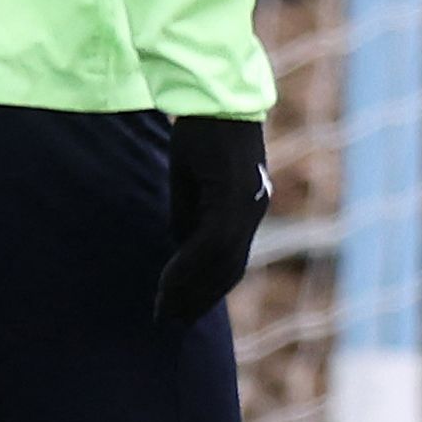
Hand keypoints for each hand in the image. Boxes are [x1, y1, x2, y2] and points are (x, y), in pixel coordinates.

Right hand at [155, 115, 269, 327]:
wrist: (214, 98)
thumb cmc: (202, 136)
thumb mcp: (192, 183)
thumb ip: (191, 217)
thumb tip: (182, 250)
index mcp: (248, 209)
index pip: (232, 262)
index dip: (209, 289)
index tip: (184, 310)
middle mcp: (254, 211)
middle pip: (230, 269)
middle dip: (200, 300)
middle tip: (173, 323)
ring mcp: (247, 205)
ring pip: (221, 262)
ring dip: (191, 290)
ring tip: (167, 311)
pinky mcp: (233, 195)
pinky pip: (211, 243)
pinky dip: (188, 267)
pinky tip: (168, 283)